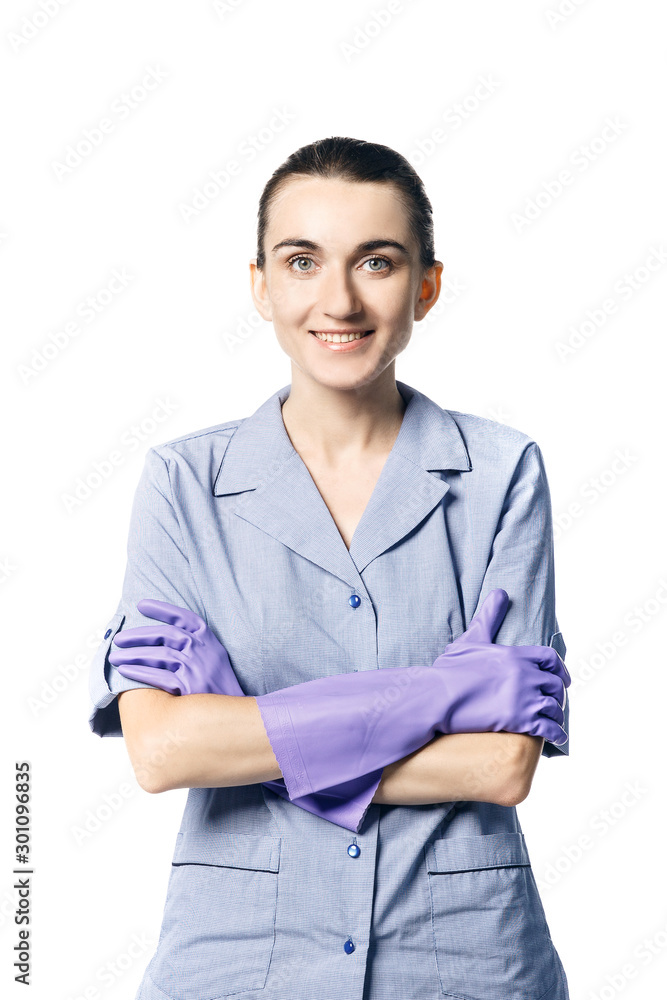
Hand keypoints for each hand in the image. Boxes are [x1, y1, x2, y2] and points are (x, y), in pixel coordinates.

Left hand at [108, 599, 243, 696]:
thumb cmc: (219, 687)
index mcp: (210, 641)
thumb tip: (163, 638)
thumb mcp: (214, 659)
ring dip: (133, 654)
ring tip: (115, 657)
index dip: (162, 609)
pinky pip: (159, 676)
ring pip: (159, 655)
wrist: (235, 716)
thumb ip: (195, 646)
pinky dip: (140, 672)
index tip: (141, 605)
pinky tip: (126, 671)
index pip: (184, 617)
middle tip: (118, 638)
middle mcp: (204, 651)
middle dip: (139, 635)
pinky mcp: (189, 687)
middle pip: (166, 635)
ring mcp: (197, 668)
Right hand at [432, 589, 569, 744]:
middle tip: (556, 701)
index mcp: (515, 654)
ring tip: (555, 721)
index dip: (560, 669)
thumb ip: (489, 616)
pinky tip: (557, 736)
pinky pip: (549, 727)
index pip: (550, 657)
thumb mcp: (471, 638)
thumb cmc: (450, 670)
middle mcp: (525, 674)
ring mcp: (523, 697)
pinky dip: (557, 733)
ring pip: (554, 706)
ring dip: (557, 714)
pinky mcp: (520, 720)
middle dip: (558, 694)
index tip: (564, 678)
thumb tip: (500, 593)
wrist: (438, 697)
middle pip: (556, 683)